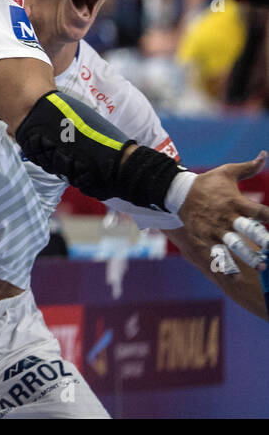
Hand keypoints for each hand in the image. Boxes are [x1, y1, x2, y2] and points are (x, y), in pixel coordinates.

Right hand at [178, 152, 268, 267]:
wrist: (175, 192)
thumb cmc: (206, 183)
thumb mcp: (226, 172)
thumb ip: (248, 167)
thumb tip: (265, 154)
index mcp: (236, 201)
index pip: (260, 211)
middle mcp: (227, 216)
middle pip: (249, 230)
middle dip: (263, 241)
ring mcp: (215, 229)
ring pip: (234, 244)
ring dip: (248, 257)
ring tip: (262, 267)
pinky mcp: (204, 237)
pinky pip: (217, 253)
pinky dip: (226, 266)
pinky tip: (235, 279)